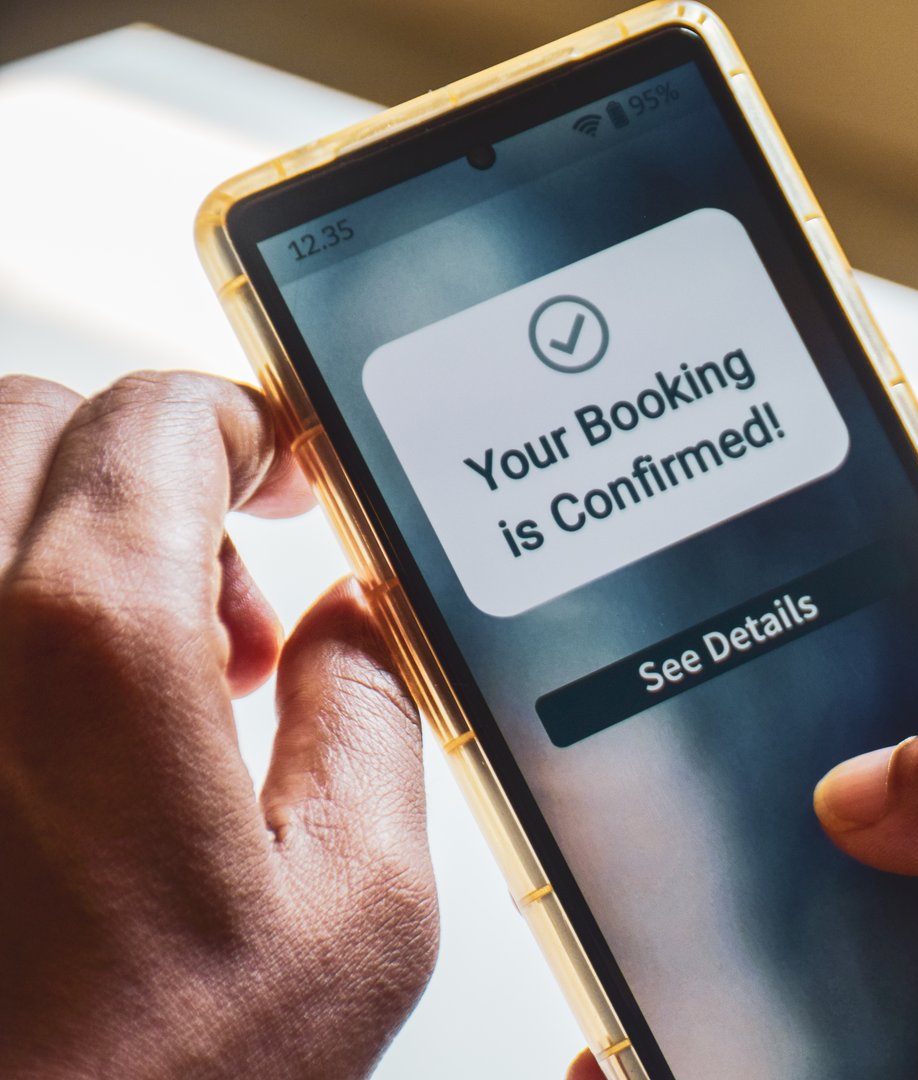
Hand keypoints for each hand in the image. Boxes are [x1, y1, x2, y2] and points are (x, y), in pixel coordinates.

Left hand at [0, 372, 436, 1078]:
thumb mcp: (354, 908)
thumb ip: (373, 715)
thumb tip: (359, 624)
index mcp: (91, 652)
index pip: (157, 421)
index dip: (246, 425)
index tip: (291, 476)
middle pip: (30, 424)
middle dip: (148, 469)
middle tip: (231, 583)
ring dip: (66, 541)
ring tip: (157, 680)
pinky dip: (12, 623)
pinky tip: (71, 733)